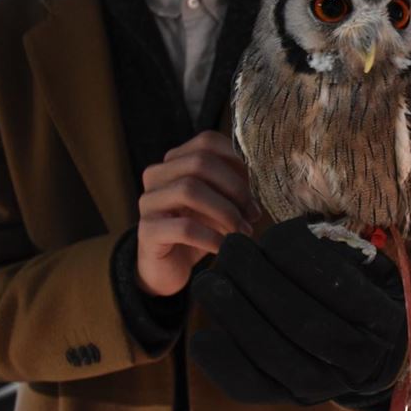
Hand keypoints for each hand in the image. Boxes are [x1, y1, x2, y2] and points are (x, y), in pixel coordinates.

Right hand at [136, 131, 259, 296]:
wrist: (168, 268)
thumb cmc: (198, 230)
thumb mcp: (219, 203)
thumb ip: (235, 187)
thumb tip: (264, 181)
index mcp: (175, 161)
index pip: (207, 142)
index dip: (237, 161)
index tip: (257, 186)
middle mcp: (157, 175)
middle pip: (200, 162)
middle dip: (234, 188)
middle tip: (252, 213)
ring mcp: (148, 202)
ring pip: (189, 189)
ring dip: (225, 212)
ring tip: (242, 231)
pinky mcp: (146, 231)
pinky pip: (184, 227)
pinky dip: (212, 237)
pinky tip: (225, 246)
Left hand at [189, 217, 407, 404]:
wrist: (369, 352)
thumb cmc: (362, 293)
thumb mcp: (368, 267)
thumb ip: (338, 251)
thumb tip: (287, 235)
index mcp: (384, 320)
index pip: (337, 284)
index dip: (299, 254)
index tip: (275, 232)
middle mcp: (357, 360)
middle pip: (300, 320)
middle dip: (257, 279)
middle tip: (230, 247)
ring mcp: (323, 385)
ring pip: (271, 353)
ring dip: (232, 313)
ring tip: (209, 280)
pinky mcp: (289, 398)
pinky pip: (249, 385)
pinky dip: (221, 360)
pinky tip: (203, 333)